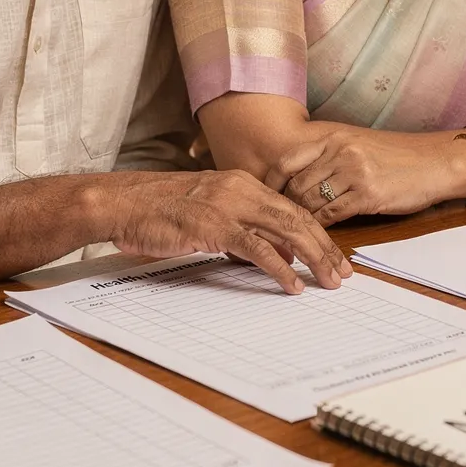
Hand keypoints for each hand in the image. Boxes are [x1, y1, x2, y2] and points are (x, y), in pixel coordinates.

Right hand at [83, 170, 351, 293]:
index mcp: (243, 182)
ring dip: (313, 258)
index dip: (318, 234)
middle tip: (342, 274)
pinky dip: (280, 268)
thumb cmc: (161, 210)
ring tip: (328, 281)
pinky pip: (257, 249)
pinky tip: (293, 284)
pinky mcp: (214, 226)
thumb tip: (278, 251)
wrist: (123, 203)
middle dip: (325, 248)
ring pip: (286, 231)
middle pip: (298, 219)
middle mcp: (242, 189)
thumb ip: (244, 227)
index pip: (293, 209)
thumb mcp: (210, 213)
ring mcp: (229, 205)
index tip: (334, 257)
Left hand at [270, 127, 465, 224]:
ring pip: (311, 201)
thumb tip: (298, 177)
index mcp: (334, 137)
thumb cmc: (397, 156)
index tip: (264, 198)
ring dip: (301, 220)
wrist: (435, 162)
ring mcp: (354, 172)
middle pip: (295, 184)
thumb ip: (328, 156)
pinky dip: (321, 226)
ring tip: (295, 231)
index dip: (271, 183)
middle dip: (283, 207)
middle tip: (277, 223)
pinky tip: (319, 233)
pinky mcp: (368, 194)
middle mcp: (340, 151)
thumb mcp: (358, 144)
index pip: (287, 160)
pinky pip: (332, 214)